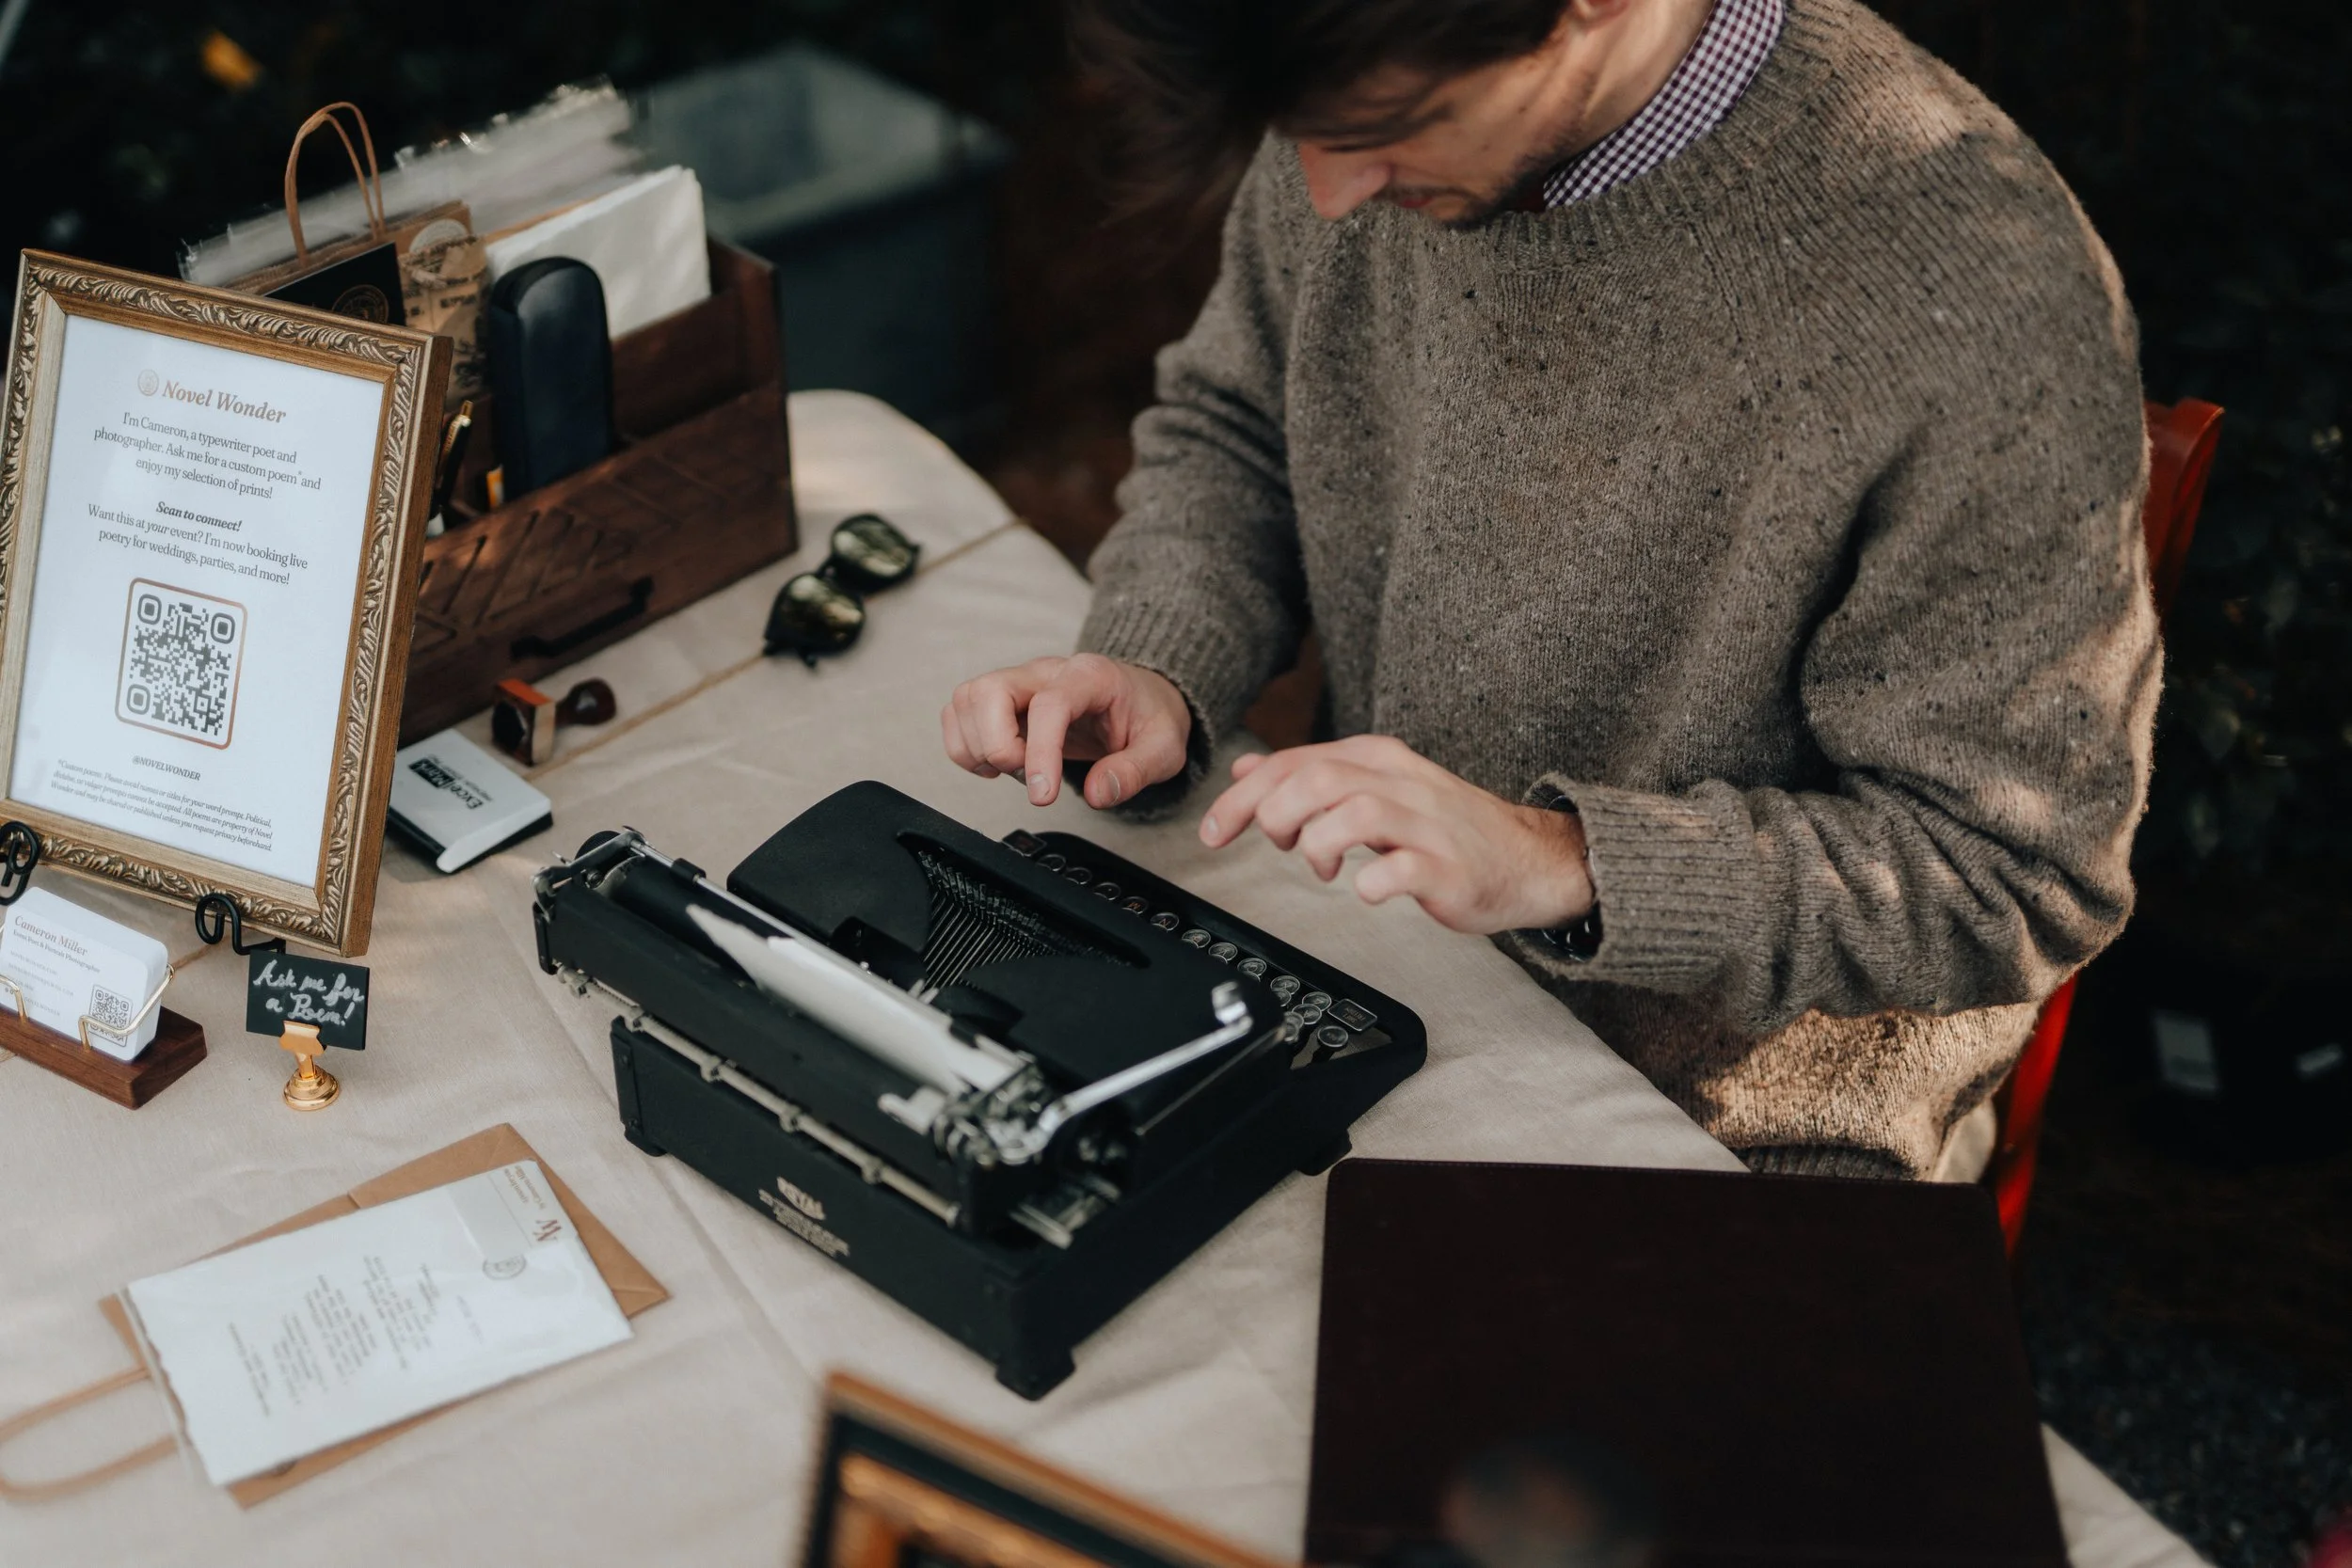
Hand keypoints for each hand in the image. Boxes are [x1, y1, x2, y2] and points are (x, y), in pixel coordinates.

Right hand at [942, 654, 1191, 808]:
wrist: (1141, 697)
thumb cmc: (1149, 717)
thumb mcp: (1164, 748)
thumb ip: (1135, 771)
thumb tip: (1097, 793)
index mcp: (1090, 676)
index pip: (1049, 704)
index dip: (1039, 753)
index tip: (1042, 795)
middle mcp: (1046, 671)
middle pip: (989, 690)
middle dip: (996, 745)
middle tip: (1025, 776)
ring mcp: (1018, 680)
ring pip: (967, 699)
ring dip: (978, 746)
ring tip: (1014, 771)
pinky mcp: (1000, 697)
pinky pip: (958, 712)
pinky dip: (965, 746)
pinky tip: (998, 764)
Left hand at [1198, 735, 1593, 934]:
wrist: (1527, 859)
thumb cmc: (1445, 830)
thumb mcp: (1373, 788)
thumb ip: (1310, 776)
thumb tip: (1247, 770)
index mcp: (1378, 760)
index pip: (1295, 762)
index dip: (1242, 797)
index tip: (1214, 830)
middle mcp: (1401, 784)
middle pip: (1317, 780)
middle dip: (1274, 816)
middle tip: (1275, 846)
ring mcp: (1427, 826)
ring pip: (1355, 813)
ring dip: (1318, 844)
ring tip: (1320, 867)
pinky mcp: (1447, 869)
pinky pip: (1401, 870)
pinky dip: (1371, 882)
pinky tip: (1363, 891)